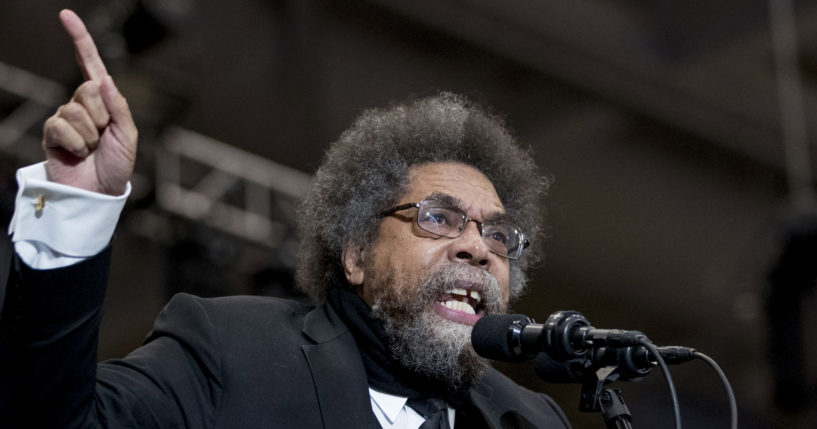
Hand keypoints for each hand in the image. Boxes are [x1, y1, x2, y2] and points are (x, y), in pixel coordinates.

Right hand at [42, 9, 137, 195]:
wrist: (100, 192)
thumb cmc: (117, 165)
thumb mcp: (128, 136)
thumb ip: (120, 108)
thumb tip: (105, 80)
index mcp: (105, 101)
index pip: (91, 65)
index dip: (79, 40)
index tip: (66, 15)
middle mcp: (83, 105)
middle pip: (89, 90)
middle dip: (101, 116)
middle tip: (103, 137)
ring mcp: (66, 118)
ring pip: (76, 111)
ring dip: (89, 135)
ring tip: (91, 149)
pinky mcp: (52, 133)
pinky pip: (61, 126)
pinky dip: (75, 143)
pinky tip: (77, 154)